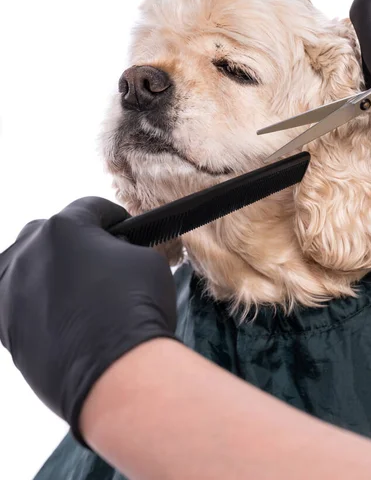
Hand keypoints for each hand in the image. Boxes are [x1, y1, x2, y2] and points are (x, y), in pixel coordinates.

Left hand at [0, 197, 176, 445]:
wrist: (114, 371)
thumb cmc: (136, 309)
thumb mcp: (147, 260)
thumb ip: (124, 248)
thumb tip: (115, 255)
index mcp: (64, 227)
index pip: (90, 208)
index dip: (112, 216)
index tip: (122, 227)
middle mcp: (28, 252)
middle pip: (50, 233)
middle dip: (75, 241)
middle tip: (100, 259)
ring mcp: (9, 291)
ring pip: (27, 266)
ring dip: (48, 270)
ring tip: (75, 288)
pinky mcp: (4, 327)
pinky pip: (17, 301)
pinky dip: (36, 301)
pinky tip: (61, 312)